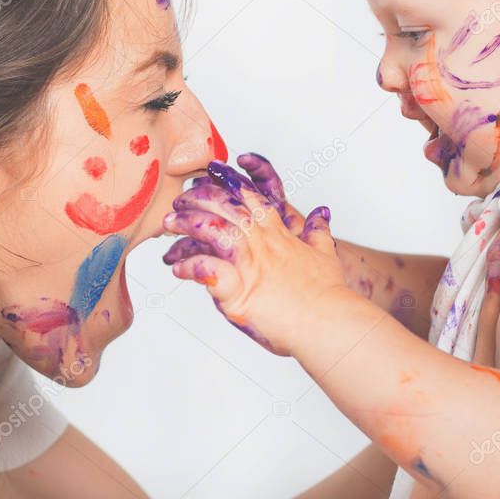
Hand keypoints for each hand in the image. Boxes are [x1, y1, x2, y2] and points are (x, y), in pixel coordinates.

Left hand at [162, 156, 347, 355]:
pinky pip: (206, 270)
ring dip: (187, 223)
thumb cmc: (328, 297)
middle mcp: (263, 244)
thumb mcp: (327, 256)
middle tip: (180, 199)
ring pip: (212, 229)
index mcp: (280, 236)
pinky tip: (178, 269)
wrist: (330, 324)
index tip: (213, 174)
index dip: (231, 183)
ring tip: (169, 224)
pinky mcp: (238, 291)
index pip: (251, 199)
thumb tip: (321, 213)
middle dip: (199, 198)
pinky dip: (190, 267)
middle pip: (226, 207)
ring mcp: (250, 265)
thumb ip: (319, 233)